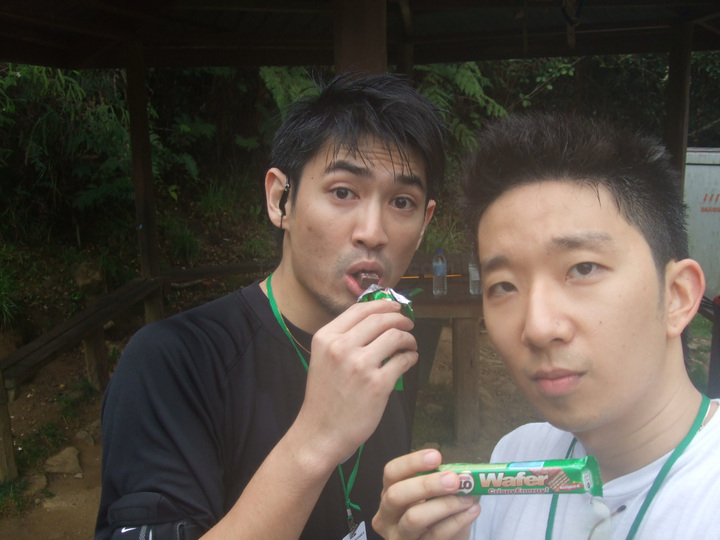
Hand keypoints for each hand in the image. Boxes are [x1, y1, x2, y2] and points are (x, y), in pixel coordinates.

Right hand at [295, 299, 418, 463]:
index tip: (395, 307)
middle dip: (400, 319)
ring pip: (395, 336)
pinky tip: (410, 359)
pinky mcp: (378, 384)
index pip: (360, 309)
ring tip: (410, 344)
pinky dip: (411, 357)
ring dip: (409, 338)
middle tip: (408, 324)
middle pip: (381, 319)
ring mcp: (360, 365)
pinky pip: (403, 360)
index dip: (382, 304)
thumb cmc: (324, 397)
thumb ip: (344, 339)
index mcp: (326, 338)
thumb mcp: (323, 359)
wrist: (321, 432)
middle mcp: (341, 347)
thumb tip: (374, 320)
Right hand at [373, 449, 480, 539]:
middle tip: (453, 480)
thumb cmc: (436, 516)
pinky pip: (435, 535)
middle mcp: (386, 516)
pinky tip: (472, 511)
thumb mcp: (433, 498)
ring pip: (414, 518)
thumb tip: (462, 473)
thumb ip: (440, 484)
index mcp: (389, 493)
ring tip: (468, 499)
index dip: (412, 462)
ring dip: (445, 505)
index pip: (391, 472)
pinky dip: (456, 522)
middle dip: (426, 484)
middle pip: (396, 495)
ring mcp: (399, 537)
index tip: (436, 456)